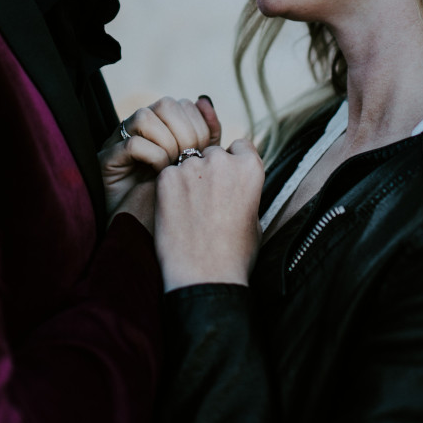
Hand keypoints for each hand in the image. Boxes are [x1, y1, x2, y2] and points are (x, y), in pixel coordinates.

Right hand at [100, 96, 221, 217]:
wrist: (148, 234)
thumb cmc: (174, 200)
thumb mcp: (197, 166)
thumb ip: (207, 136)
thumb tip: (205, 100)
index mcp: (162, 125)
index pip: (185, 105)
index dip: (200, 126)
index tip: (205, 153)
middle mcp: (140, 128)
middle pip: (166, 105)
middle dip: (186, 133)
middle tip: (190, 160)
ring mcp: (120, 140)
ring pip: (145, 117)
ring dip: (167, 143)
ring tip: (174, 167)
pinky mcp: (107, 159)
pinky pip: (132, 143)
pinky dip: (152, 157)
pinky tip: (159, 175)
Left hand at [154, 138, 263, 291]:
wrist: (205, 277)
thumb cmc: (235, 255)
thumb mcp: (255, 218)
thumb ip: (246, 191)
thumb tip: (237, 184)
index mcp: (250, 168)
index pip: (240, 146)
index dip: (233, 162)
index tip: (227, 180)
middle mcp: (222, 161)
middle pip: (211, 153)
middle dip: (208, 170)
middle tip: (205, 200)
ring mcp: (192, 167)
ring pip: (187, 162)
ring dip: (188, 179)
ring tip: (189, 210)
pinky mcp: (167, 178)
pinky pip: (168, 175)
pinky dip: (169, 189)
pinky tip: (174, 213)